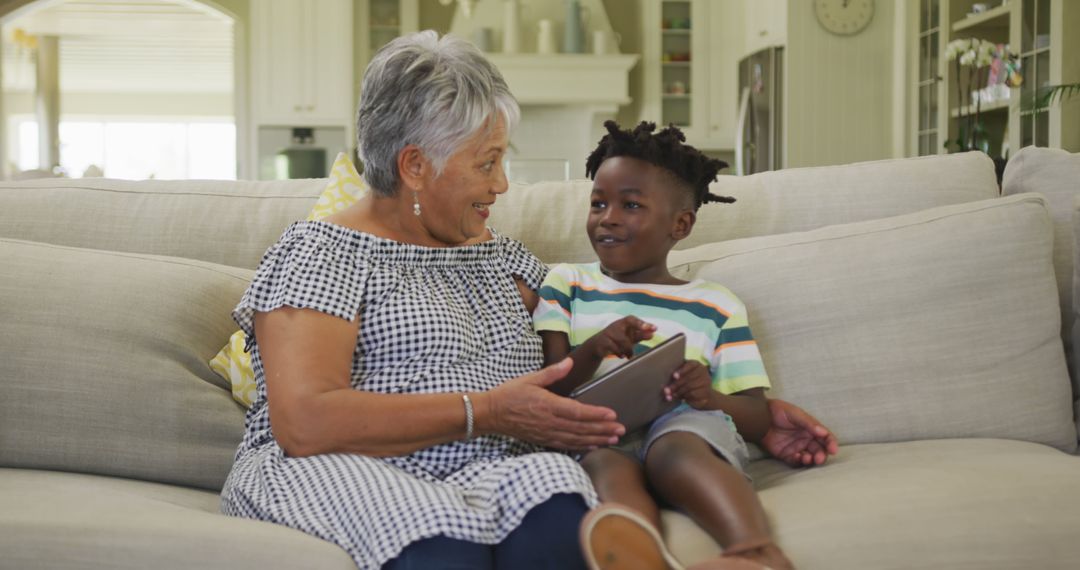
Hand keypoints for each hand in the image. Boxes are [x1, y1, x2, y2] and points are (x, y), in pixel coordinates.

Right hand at [482, 358, 625, 450]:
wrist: (491, 414)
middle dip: (603, 429)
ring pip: (576, 439)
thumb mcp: (530, 378)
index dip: (596, 414)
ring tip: (613, 439)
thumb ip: (552, 372)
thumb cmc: (510, 394)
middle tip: (621, 429)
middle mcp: (549, 422)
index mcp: (548, 405)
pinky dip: (581, 446)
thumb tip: (569, 362)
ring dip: (596, 439)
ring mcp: (547, 433)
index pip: (577, 411)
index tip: (612, 414)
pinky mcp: (543, 440)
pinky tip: (593, 446)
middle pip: (581, 428)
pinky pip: (566, 445)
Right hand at [589, 316, 655, 358]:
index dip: (642, 324)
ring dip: (626, 350)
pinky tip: (621, 355)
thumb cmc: (618, 337)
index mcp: (623, 322)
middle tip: (633, 352)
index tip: (654, 328)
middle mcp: (615, 326)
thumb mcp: (630, 336)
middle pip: (624, 336)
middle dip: (629, 345)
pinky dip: (619, 353)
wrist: (598, 344)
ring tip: (629, 355)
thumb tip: (652, 334)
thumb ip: (641, 334)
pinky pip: (612, 348)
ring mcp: (607, 334)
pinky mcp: (601, 342)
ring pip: (619, 342)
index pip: (632, 320)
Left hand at [664, 360, 713, 408]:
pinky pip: (693, 395)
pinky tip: (680, 399)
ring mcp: (706, 382)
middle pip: (688, 378)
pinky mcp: (706, 392)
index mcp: (696, 364)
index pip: (690, 365)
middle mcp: (703, 372)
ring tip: (670, 396)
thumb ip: (676, 374)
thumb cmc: (689, 381)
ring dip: (678, 393)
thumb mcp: (683, 375)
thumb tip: (664, 377)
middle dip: (676, 385)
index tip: (674, 376)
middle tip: (666, 390)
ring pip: (690, 387)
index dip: (681, 371)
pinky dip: (685, 397)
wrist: (703, 393)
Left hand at [761, 398, 838, 466]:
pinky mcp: (786, 454)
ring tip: (808, 459)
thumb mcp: (796, 414)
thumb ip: (809, 423)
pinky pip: (795, 461)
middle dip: (821, 455)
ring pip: (809, 458)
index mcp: (811, 429)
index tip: (833, 450)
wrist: (760, 416)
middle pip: (819, 450)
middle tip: (819, 458)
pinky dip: (798, 462)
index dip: (831, 444)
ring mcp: (796, 448)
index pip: (826, 438)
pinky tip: (798, 458)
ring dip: (811, 460)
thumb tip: (824, 433)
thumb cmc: (779, 411)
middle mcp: (806, 440)